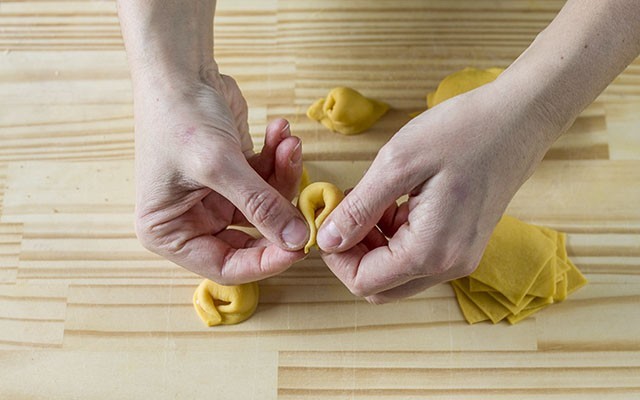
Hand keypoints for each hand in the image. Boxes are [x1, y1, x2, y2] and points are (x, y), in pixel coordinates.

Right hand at [133, 65, 307, 283]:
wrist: (178, 68)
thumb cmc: (179, 115)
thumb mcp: (218, 164)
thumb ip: (260, 206)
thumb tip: (298, 240)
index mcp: (169, 232)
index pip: (224, 266)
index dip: (264, 261)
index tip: (300, 247)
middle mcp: (190, 220)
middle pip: (251, 239)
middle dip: (281, 214)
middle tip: (308, 202)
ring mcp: (215, 199)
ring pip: (266, 207)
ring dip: (283, 176)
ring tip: (289, 145)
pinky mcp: (234, 177)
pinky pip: (266, 181)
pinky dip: (278, 159)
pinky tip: (281, 131)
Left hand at [317, 78, 558, 302]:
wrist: (520, 118)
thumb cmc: (463, 131)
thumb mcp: (398, 164)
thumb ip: (359, 209)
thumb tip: (328, 240)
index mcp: (431, 252)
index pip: (364, 282)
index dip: (336, 257)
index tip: (327, 220)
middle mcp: (449, 266)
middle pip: (380, 286)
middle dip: (353, 253)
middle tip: (345, 212)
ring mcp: (459, 257)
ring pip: (396, 272)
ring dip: (373, 244)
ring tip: (369, 199)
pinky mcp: (463, 243)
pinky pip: (417, 255)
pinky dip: (394, 235)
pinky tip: (393, 200)